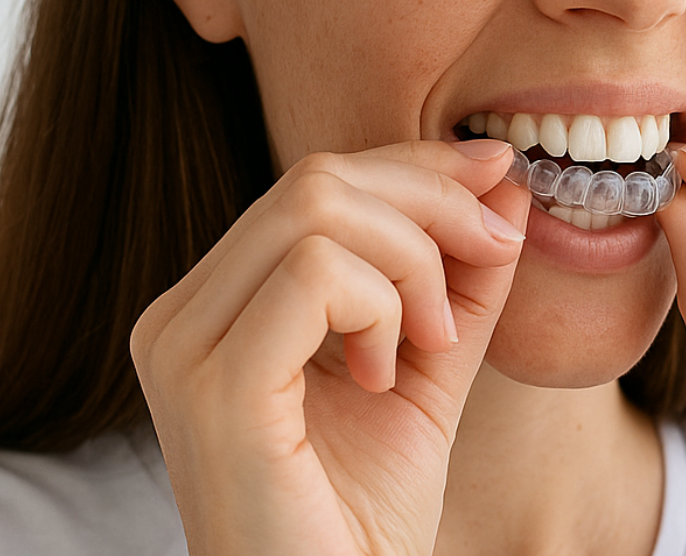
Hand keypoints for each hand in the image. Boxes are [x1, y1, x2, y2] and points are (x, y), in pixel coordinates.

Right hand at [129, 140, 528, 555]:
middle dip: (431, 200)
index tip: (500, 178)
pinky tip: (384, 375)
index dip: (418, 167)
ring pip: (316, 209)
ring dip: (411, 261)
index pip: (314, 184)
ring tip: (427, 341)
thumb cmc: (363, 518)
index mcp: (215, 307)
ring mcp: (186, 349)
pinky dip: (380, 305)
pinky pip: (316, 274)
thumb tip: (503, 183)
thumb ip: (457, 280)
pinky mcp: (217, 387)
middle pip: (316, 180)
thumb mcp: (426, 370)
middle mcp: (182, 318)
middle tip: (493, 255)